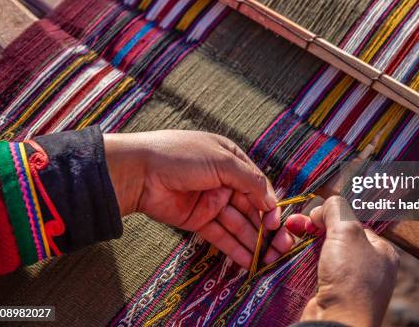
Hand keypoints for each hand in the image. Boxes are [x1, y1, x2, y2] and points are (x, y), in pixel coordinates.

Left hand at [103, 130, 294, 268]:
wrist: (138, 171)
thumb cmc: (180, 156)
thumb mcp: (222, 160)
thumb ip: (250, 181)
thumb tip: (272, 202)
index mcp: (232, 160)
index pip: (258, 186)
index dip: (269, 206)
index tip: (276, 224)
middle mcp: (224, 181)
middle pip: (251, 207)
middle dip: (265, 228)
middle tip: (279, 249)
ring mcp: (211, 201)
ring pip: (238, 224)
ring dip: (253, 242)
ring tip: (267, 261)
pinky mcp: (197, 220)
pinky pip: (221, 236)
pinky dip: (235, 248)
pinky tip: (249, 262)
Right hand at [286, 196, 398, 326]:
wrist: (338, 323)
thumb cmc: (350, 279)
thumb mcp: (346, 231)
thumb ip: (337, 210)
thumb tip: (325, 206)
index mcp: (382, 251)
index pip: (354, 223)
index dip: (332, 216)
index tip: (314, 216)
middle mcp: (370, 268)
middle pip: (338, 237)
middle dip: (315, 228)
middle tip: (296, 224)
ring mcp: (351, 284)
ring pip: (325, 254)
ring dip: (306, 243)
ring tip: (289, 238)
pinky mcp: (333, 296)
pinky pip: (317, 271)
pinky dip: (304, 262)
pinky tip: (292, 256)